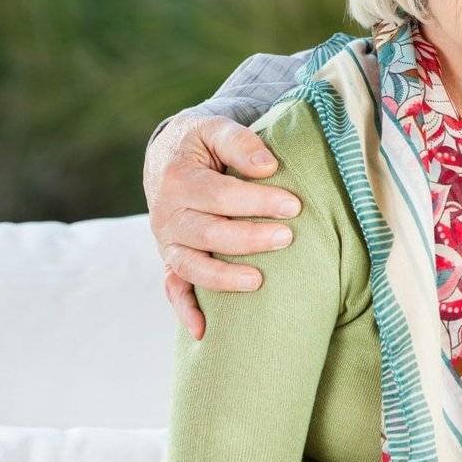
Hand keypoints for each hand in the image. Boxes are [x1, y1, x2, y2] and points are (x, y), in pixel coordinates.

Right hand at [144, 113, 301, 338]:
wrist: (168, 157)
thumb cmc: (201, 144)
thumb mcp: (215, 130)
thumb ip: (240, 142)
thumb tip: (268, 166)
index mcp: (178, 179)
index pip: (220, 195)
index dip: (257, 201)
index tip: (294, 205)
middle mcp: (167, 214)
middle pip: (208, 233)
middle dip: (249, 238)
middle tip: (287, 237)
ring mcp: (168, 241)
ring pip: (190, 266)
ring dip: (222, 278)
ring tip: (258, 282)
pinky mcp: (171, 259)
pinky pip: (173, 289)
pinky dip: (185, 312)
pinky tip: (204, 332)